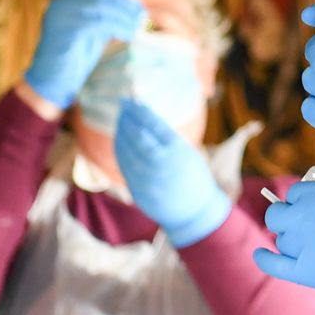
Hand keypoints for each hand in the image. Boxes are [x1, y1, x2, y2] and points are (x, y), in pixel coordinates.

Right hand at [23, 0, 145, 108]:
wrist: (53, 79)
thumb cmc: (77, 55)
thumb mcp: (96, 29)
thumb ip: (109, 15)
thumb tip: (137, 8)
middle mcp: (63, 0)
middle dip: (126, 4)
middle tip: (142, 15)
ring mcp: (62, 12)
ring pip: (102, 7)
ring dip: (124, 17)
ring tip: (137, 27)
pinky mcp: (64, 26)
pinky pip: (98, 21)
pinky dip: (117, 27)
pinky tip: (126, 35)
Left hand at [114, 98, 230, 247]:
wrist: (194, 212)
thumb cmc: (194, 177)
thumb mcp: (188, 153)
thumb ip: (167, 139)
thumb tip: (142, 119)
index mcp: (177, 152)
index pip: (152, 125)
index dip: (139, 111)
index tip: (130, 101)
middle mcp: (160, 165)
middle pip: (136, 137)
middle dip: (127, 120)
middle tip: (122, 108)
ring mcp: (147, 180)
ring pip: (126, 152)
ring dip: (121, 134)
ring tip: (121, 122)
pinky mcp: (137, 191)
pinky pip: (124, 166)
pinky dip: (120, 151)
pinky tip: (120, 141)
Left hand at [253, 182, 314, 313]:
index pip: (297, 192)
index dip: (301, 200)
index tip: (307, 207)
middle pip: (279, 214)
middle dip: (287, 217)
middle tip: (300, 224)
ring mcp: (311, 245)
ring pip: (281, 239)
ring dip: (290, 240)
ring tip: (308, 245)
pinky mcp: (313, 273)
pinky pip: (274, 264)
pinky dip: (265, 258)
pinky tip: (262, 253)